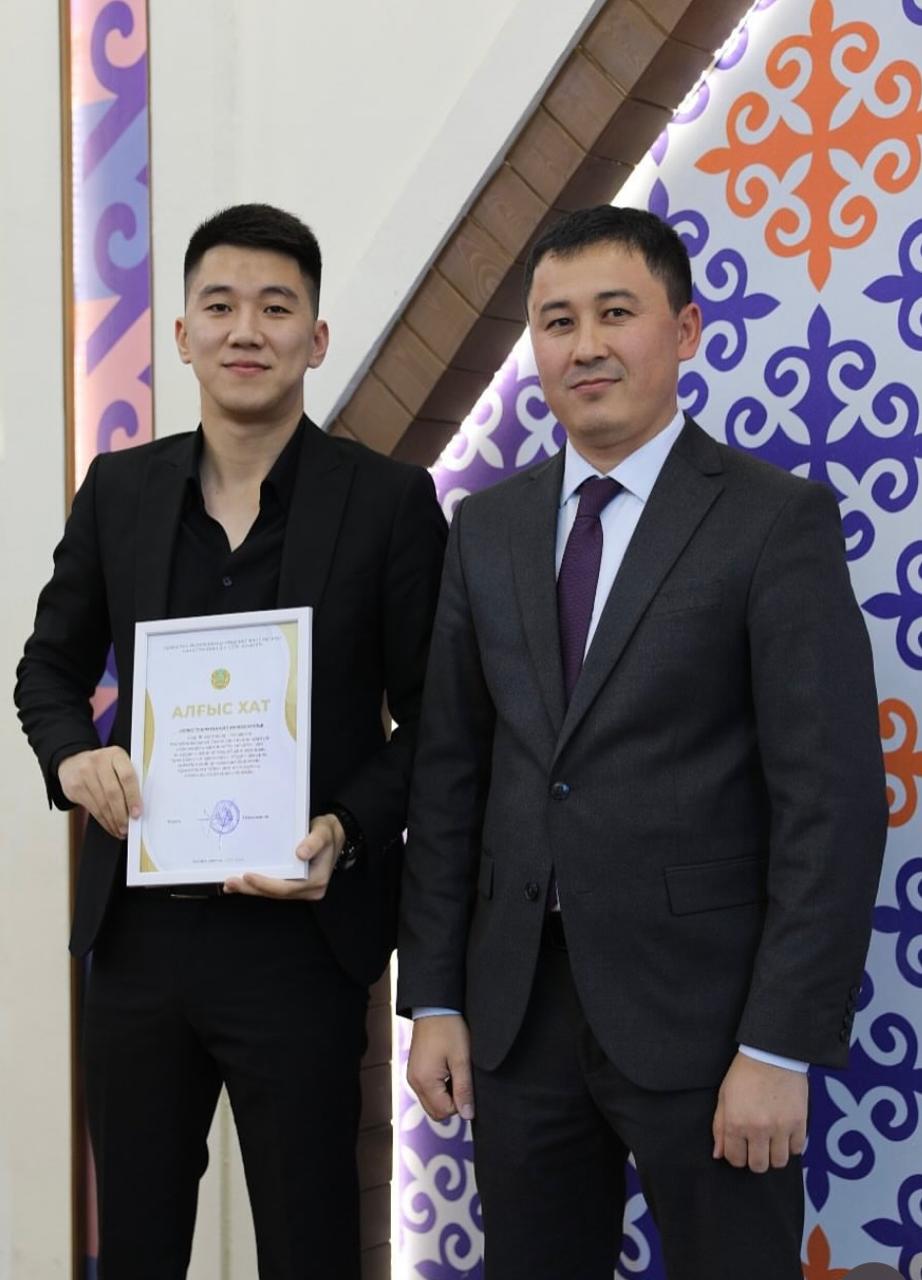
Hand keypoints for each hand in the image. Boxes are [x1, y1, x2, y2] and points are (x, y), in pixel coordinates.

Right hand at [58, 746, 140, 838]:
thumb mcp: (117, 764)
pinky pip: (92, 808)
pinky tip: (110, 826)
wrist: (73, 762)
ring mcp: (84, 774)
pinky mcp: (75, 787)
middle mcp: (99, 762)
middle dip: (122, 814)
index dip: (133, 797)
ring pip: (102, 803)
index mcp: (116, 754)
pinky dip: (103, 820)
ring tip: (121, 830)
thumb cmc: (104, 767)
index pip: (127, 776)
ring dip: (113, 821)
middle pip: (113, 792)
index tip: (137, 813)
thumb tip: (139, 808)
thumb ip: (129, 780)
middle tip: (128, 827)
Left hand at [223, 812, 343, 900]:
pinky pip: (273, 887)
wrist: (334, 834)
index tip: (248, 876)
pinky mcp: (293, 884)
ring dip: (251, 889)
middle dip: (252, 889)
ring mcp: (300, 889)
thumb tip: (301, 853)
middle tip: (230, 883)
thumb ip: (314, 842)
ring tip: (230, 884)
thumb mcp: (324, 832)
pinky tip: (241, 883)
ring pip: (272, 892)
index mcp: (316, 881)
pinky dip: (257, 885)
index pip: (287, 887)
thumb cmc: (328, 832)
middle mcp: (308, 890)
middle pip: (276, 893)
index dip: (266, 884)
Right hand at [407, 1014, 474, 1122]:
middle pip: (436, 1112)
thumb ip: (464, 1089)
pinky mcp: (414, 1071)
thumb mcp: (462, 1059)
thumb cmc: (449, 1029)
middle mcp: (414, 1082)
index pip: (445, 1112)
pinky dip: (439, 1088)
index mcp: (425, 1081)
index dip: (461, 1102)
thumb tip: (468, 1115)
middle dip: (452, 1102)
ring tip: (455, 1072)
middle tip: (461, 1078)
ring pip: (431, 1102)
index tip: (466, 1082)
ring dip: (445, 1095)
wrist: (434, 1007)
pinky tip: (447, 1069)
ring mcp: (412, 1077)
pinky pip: (427, 1091)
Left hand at [712, 1051, 807, 1172]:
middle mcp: (758, 1129)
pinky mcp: (799, 1123)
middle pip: (758, 1166)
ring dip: (774, 1155)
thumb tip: (718, 1153)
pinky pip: (797, 1149)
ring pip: (779, 1162)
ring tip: (771, 1141)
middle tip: (756, 1146)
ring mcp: (780, 1128)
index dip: (736, 1156)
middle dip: (755, 1159)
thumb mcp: (724, 1096)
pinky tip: (785, 1133)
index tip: (740, 1148)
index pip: (735, 1159)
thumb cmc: (744, 1073)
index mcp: (736, 1123)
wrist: (771, 1054)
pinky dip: (791, 1145)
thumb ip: (719, 1127)